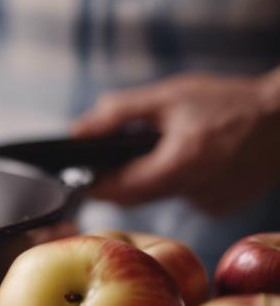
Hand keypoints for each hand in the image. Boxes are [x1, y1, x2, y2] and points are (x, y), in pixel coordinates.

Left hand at [72, 71, 279, 215]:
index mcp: (180, 166)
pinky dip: (181, 180)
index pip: (119, 190)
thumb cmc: (229, 101)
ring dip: (153, 176)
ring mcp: (212, 205)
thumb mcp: (169, 97)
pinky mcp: (224, 207)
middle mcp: (195, 193)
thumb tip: (77, 132)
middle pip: (137, 197)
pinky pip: (186, 197)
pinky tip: (194, 158)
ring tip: (165, 146)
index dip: (94, 185)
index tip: (76, 176)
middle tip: (110, 157)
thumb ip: (118, 113)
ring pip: (162, 196)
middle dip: (120, 179)